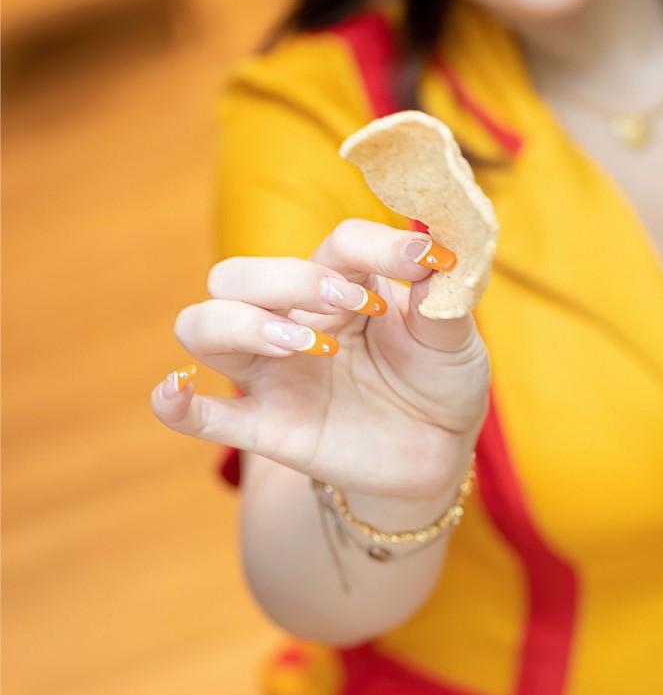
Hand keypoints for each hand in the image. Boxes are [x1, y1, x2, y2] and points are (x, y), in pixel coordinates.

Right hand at [150, 219, 491, 502]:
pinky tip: (176, 390)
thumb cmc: (440, 379)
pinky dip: (175, 401)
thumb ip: (442, 294)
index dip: (375, 248)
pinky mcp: (267, 426)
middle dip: (289, 279)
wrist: (440, 451)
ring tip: (305, 346)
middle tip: (350, 304)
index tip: (422, 264)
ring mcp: (272, 373)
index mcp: (341, 283)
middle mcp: (292, 318)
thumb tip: (436, 249)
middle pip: (241, 275)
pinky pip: (202, 415)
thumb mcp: (455, 336)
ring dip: (243, 324)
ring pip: (203, 326)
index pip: (336, 244)